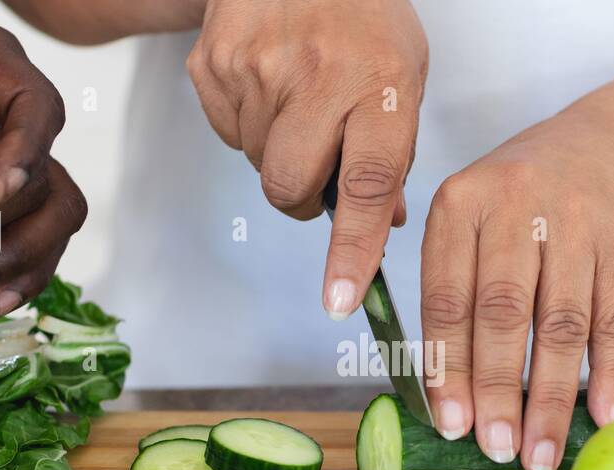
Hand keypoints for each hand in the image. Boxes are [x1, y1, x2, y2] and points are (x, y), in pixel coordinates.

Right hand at [187, 0, 427, 316]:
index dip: (353, 248)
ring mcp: (256, 70)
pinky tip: (269, 81)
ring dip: (276, 151)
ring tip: (297, 97)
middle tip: (316, 166)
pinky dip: (248, 123)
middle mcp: (318, 79)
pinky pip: (227, 133)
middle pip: (288, 186)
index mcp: (379, 86)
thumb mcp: (402, 76)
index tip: (341, 298)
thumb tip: (385, 226)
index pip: (366, 186)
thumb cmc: (361, 17)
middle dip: (299, 197)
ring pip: (255, 163)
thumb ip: (395, 153)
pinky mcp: (212, 65)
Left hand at [420, 112, 613, 469]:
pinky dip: (610, 373)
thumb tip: (443, 392)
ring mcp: (576, 225)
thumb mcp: (470, 217)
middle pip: (504, 314)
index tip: (451, 423)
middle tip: (496, 448)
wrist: (606, 144)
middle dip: (498, 390)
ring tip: (541, 453)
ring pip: (561, 325)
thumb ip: (450, 287)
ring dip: (551, 397)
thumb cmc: (519, 202)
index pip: (448, 298)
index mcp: (460, 205)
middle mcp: (516, 209)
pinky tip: (604, 416)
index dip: (448, 366)